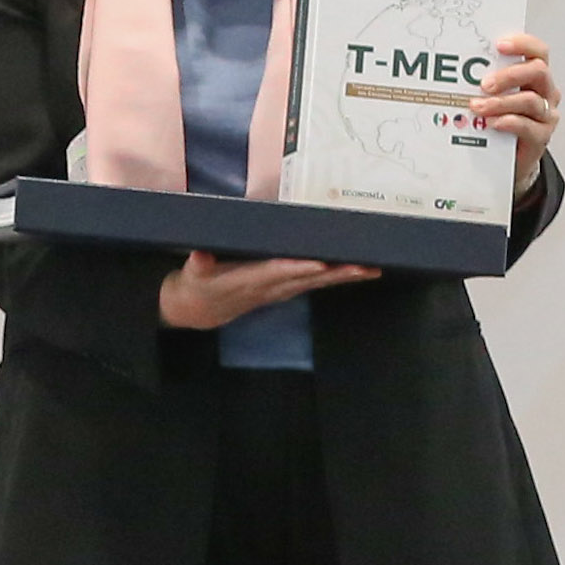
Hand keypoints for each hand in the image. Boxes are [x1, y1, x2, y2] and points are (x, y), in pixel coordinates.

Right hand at [157, 251, 374, 329]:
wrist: (201, 310)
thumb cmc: (198, 286)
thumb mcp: (193, 276)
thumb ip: (198, 264)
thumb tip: (199, 254)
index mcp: (249, 281)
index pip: (277, 273)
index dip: (298, 269)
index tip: (319, 263)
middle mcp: (271, 288)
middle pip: (308, 280)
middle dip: (336, 273)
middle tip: (365, 266)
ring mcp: (280, 291)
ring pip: (317, 283)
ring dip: (344, 277)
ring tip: (372, 269)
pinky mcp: (285, 290)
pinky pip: (315, 284)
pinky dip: (336, 278)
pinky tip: (356, 272)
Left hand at [476, 32, 559, 196]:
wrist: (506, 156)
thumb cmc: (497, 119)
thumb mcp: (492, 95)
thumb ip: (482, 80)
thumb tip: (451, 69)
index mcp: (534, 75)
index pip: (537, 51)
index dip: (522, 44)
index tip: (499, 45)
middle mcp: (545, 91)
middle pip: (537, 72)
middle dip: (509, 75)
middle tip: (484, 84)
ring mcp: (545, 114)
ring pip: (531, 100)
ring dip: (501, 102)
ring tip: (478, 107)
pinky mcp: (541, 137)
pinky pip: (529, 127)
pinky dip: (509, 123)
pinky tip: (493, 123)